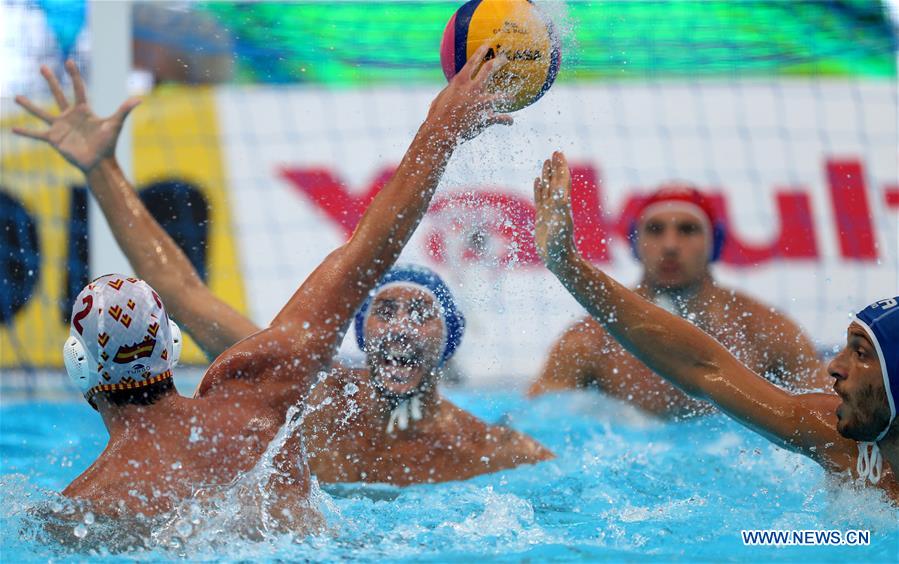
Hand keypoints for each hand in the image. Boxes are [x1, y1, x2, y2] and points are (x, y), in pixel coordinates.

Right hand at [13, 60, 139, 172]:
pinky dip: (26, 132)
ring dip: (29, 105)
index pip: (78, 89)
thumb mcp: (115, 125)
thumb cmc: (108, 144)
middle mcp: (70, 116)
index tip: (68, 61)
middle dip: (51, 80)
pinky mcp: (54, 139)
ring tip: (16, 96)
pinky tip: (13, 129)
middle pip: (58, 94)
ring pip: (42, 112)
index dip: (74, 75)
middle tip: (42, 66)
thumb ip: (124, 111)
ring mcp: (60, 127)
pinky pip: (37, 134)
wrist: (99, 163)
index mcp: (84, 110)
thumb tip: (139, 99)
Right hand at [425, 44, 513, 143]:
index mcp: (460, 81)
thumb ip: (449, 91)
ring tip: (511, 97)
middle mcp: (473, 88)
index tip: (487, 45)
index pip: (473, 61)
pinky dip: (506, 120)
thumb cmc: (437, 116)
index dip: (481, 52)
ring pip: (500, 96)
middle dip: (499, 62)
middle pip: (489, 70)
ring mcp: (481, 102)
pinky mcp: (486, 117)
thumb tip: (451, 89)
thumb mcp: (440, 98)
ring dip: (507, 96)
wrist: (441, 131)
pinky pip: (501, 118)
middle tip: (504, 59)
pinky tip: (510, 122)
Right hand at [533, 151, 578, 271]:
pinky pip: (540, 198)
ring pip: (548, 188)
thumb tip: (559, 190)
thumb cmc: (560, 244)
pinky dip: (539, 188)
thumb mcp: (561, 224)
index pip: (562, 181)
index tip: (558, 153)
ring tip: (546, 163)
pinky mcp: (542, 217)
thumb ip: (560, 208)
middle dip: (555, 167)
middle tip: (554, 153)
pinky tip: (537, 181)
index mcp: (563, 204)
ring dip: (548, 175)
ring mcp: (549, 210)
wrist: (558, 259)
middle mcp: (558, 205)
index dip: (560, 167)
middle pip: (556, 181)